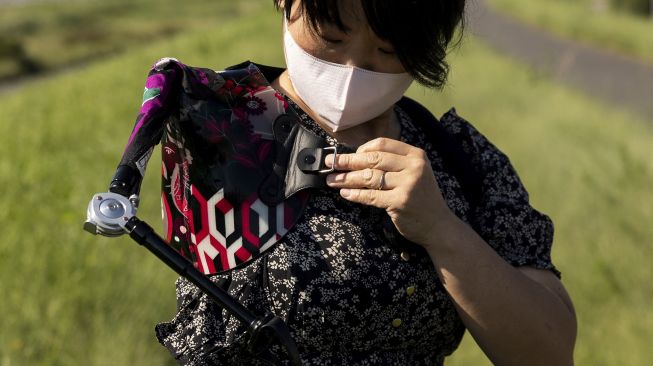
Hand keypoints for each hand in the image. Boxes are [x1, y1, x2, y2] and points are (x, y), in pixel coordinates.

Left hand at [325, 137, 451, 246]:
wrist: (438, 225)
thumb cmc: (421, 198)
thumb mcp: (414, 173)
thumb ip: (393, 163)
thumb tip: (357, 157)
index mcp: (416, 155)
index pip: (382, 144)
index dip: (362, 148)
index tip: (348, 154)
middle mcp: (413, 166)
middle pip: (373, 159)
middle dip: (348, 161)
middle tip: (330, 163)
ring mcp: (408, 184)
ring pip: (369, 177)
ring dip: (346, 178)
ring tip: (332, 180)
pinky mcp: (400, 202)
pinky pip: (371, 196)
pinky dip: (355, 194)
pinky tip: (345, 193)